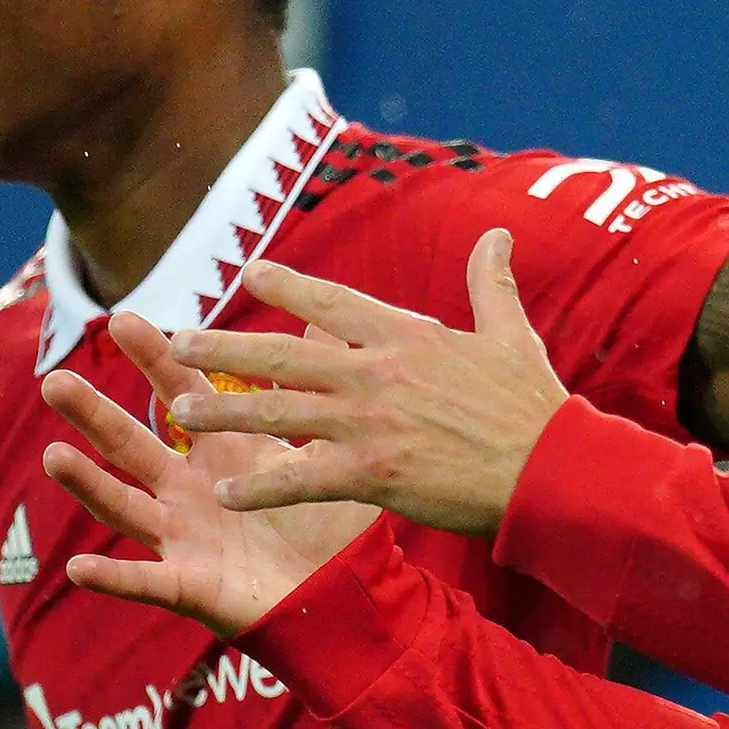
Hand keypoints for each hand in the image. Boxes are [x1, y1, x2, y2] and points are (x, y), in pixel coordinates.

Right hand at [39, 314, 376, 634]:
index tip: (123, 319)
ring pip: (124, 507)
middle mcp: (189, 491)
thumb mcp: (326, 452)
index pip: (181, 394)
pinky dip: (112, 578)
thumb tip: (328, 325)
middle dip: (93, 414)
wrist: (348, 596)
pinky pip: (145, 583)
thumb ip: (315, 392)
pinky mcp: (189, 586)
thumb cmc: (331, 527)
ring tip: (52, 456)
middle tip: (54, 380)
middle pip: (131, 445)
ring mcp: (182, 538)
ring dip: (87, 484)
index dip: (155, 359)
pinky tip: (78, 569)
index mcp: (222, 453)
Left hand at [160, 229, 570, 537]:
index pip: (333, 302)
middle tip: (180, 344)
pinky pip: (302, 478)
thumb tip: (498, 233)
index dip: (288, 284)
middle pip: (285, 354)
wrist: (549, 469)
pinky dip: (262, 487)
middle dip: (227, 348)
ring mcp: (369, 423)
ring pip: (280, 412)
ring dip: (226, 411)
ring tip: (180, 412)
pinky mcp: (372, 473)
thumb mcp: (510, 333)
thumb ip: (491, 283)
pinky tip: (226, 494)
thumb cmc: (533, 404)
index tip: (250, 271)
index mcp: (406, 336)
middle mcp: (376, 373)